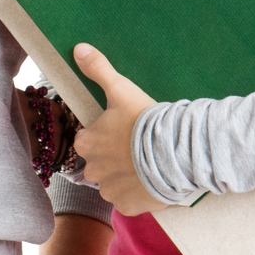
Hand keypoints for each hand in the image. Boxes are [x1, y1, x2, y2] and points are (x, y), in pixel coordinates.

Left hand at [68, 44, 169, 216]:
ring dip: (124, 177)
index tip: (122, 131)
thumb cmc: (146, 120)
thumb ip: (98, 69)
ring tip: (145, 164)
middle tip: (135, 148)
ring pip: (112, 184)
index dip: (103, 136)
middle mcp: (93, 170)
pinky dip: (136, 194)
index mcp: (87, 144)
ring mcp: (110, 190)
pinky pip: (127, 201)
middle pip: (98, 165)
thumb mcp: (121, 89)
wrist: (176, 151)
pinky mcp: (127, 206)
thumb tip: (78, 48)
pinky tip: (150, 181)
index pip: (86, 141)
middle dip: (112, 159)